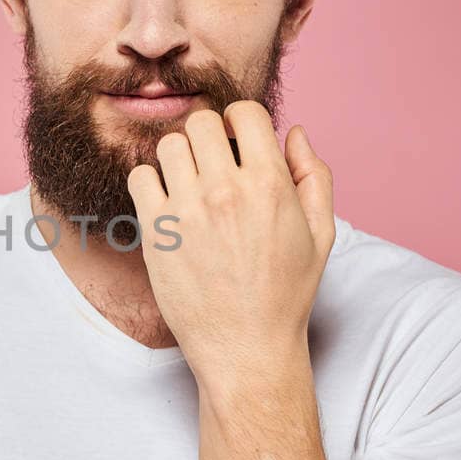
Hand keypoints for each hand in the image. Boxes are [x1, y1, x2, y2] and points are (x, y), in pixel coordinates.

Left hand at [126, 102, 334, 387]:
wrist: (245, 347)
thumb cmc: (285, 293)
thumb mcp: (320, 234)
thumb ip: (313, 176)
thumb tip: (295, 132)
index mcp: (270, 184)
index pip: (244, 112)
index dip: (241, 121)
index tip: (238, 143)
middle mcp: (225, 190)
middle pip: (201, 122)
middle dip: (208, 135)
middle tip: (212, 162)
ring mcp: (186, 210)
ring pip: (168, 145)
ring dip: (179, 157)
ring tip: (189, 183)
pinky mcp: (155, 232)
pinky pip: (140, 177)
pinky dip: (151, 182)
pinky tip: (168, 203)